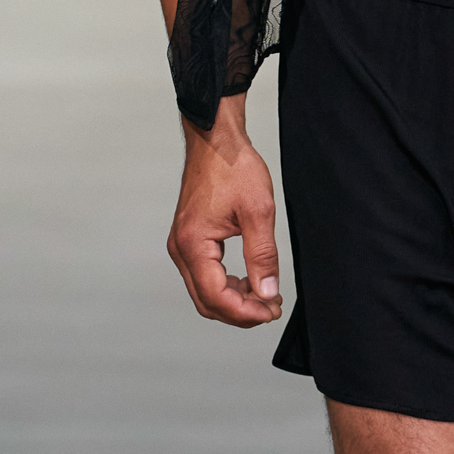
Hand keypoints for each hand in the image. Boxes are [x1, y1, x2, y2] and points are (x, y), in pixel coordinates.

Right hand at [167, 104, 283, 327]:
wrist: (216, 141)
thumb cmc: (234, 168)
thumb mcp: (258, 212)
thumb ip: (262, 255)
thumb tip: (268, 292)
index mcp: (193, 244)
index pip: (216, 296)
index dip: (246, 312)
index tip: (272, 311)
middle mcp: (181, 249)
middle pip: (206, 302)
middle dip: (240, 312)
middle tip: (271, 309)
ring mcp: (182, 245)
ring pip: (204, 292)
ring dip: (234, 301)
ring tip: (265, 296)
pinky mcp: (189, 240)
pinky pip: (204, 276)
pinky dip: (226, 285)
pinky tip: (249, 280)